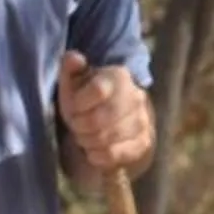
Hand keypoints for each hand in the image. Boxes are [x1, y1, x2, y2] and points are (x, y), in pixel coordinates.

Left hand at [60, 52, 154, 179]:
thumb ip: (70, 68)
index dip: (78, 104)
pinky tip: (93, 149)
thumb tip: (74, 58)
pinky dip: (97, 155)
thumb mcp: (72, 81)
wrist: (108, 120)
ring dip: (86, 140)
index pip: (98, 90)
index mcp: (119, 76)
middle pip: (98, 120)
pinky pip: (114, 154)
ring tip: (84, 135)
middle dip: (79, 125)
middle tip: (75, 125)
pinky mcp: (143, 142)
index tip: (72, 107)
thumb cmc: (84, 98)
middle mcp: (136, 96)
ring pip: (105, 138)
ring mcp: (142, 120)